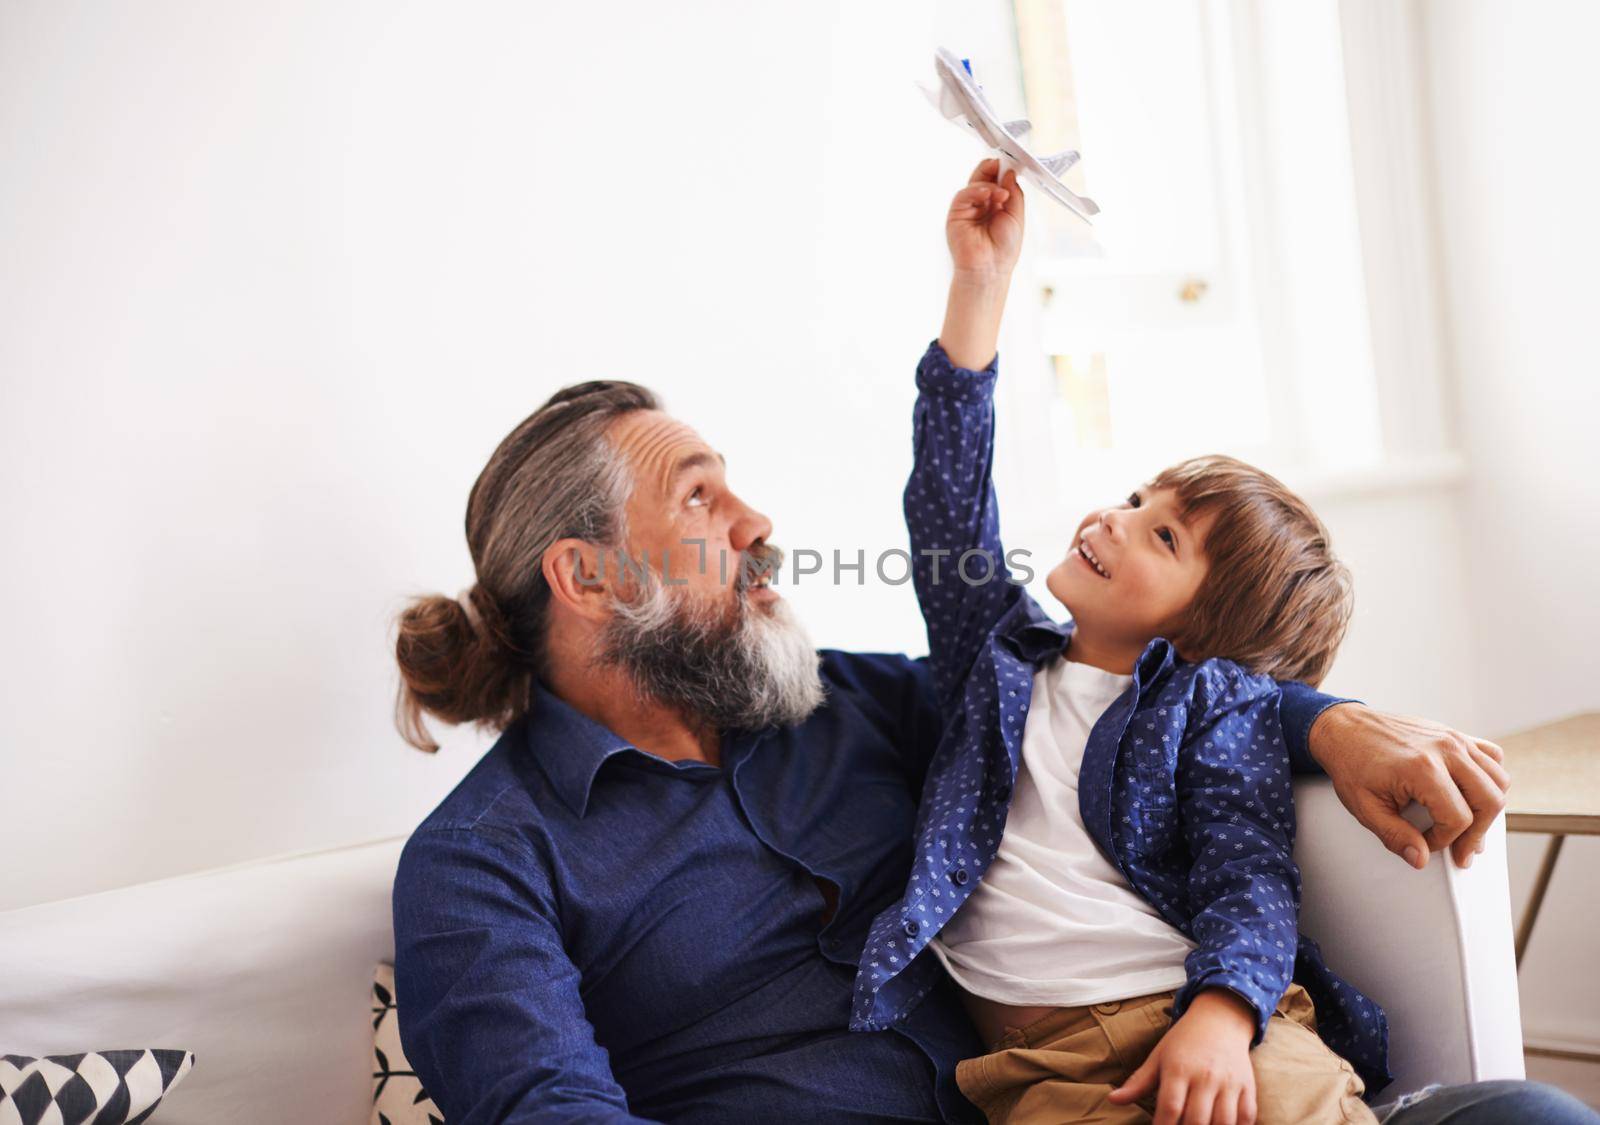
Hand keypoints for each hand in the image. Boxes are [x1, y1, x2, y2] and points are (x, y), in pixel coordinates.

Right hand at [946, 158, 1023, 280]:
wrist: (989, 269)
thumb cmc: (1003, 249)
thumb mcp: (1016, 215)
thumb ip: (1014, 193)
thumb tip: (1009, 173)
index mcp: (996, 205)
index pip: (997, 180)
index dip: (1003, 171)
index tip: (1011, 163)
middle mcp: (981, 205)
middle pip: (984, 177)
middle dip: (993, 169)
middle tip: (1002, 165)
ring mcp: (968, 209)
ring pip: (974, 184)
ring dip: (989, 184)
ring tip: (1001, 195)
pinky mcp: (956, 214)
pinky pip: (963, 195)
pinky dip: (975, 191)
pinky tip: (987, 194)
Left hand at [1108, 990, 1257, 1124]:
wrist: (1219, 1019)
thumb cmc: (1184, 1041)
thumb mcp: (1158, 1056)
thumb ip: (1139, 1082)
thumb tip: (1113, 1100)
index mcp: (1179, 1069)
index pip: (1170, 1107)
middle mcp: (1206, 1076)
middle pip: (1197, 1119)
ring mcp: (1229, 1082)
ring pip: (1224, 1122)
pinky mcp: (1248, 1086)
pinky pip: (1247, 1117)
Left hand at [1309, 703, 1509, 868]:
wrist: (1343, 727)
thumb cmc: (1351, 764)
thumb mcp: (1364, 806)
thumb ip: (1394, 836)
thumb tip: (1420, 859)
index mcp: (1422, 768)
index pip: (1458, 818)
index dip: (1446, 840)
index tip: (1428, 843)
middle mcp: (1445, 750)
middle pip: (1489, 801)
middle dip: (1477, 833)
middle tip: (1462, 850)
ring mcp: (1453, 738)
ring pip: (1498, 779)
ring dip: (1488, 808)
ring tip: (1468, 826)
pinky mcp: (1454, 733)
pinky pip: (1492, 755)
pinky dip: (1491, 777)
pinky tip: (1472, 793)